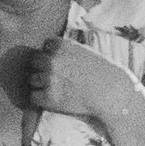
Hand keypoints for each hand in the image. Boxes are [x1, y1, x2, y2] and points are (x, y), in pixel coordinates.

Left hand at [9, 35, 131, 130]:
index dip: (52, 54)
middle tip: (58, 77)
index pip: (46, 45)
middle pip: (35, 61)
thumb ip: (69, 51)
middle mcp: (52, 60)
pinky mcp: (49, 97)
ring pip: (32, 79)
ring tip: (57, 89)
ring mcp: (49, 79)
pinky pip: (34, 96)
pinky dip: (41, 99)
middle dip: (43, 68)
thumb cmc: (104, 74)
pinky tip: (54, 100)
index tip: (62, 63)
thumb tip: (52, 53)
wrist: (112, 95)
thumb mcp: (86, 52)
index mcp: (61, 46)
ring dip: (41, 84)